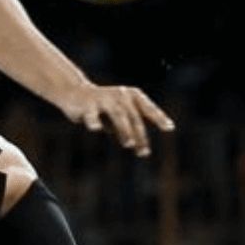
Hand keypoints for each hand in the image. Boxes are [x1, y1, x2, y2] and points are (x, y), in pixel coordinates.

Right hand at [57, 83, 174, 157]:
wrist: (74, 93)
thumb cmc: (102, 107)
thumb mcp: (118, 117)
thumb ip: (129, 128)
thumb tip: (141, 148)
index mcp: (131, 96)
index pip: (147, 108)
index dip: (158, 117)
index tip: (169, 128)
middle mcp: (120, 95)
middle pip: (133, 116)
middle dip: (139, 135)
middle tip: (144, 152)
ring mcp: (103, 98)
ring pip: (118, 114)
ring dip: (124, 130)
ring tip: (129, 144)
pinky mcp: (87, 104)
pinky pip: (92, 115)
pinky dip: (95, 122)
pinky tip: (96, 129)